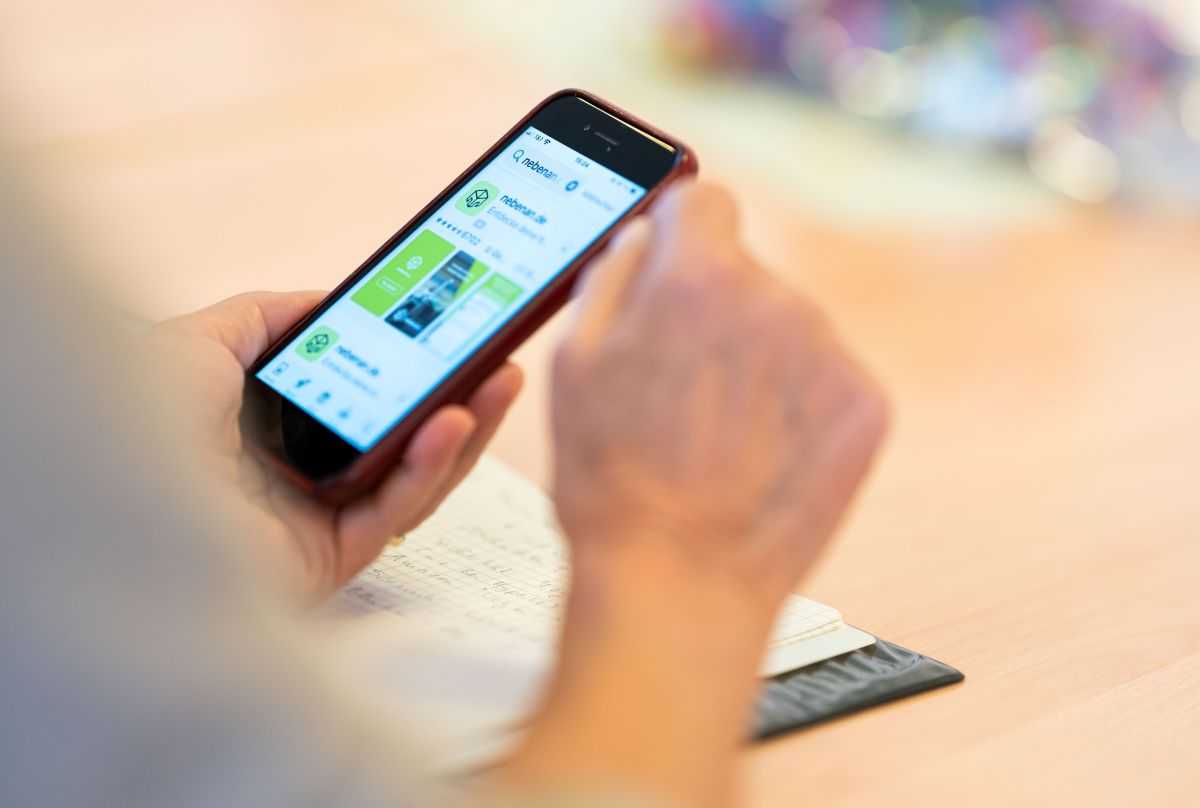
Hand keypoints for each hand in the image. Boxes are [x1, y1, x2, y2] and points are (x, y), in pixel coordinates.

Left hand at [150, 291, 522, 599]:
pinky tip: (454, 425)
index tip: (452, 333)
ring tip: (502, 381)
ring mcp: (315, 520)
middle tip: (501, 359)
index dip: (410, 368)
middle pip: (400, 439)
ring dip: (463, 431)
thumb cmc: (134, 419)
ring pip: (411, 479)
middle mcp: (296, 475)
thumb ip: (265, 316)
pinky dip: (427, 470)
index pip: (361, 399)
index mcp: (269, 428)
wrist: (104, 494)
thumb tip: (327, 300)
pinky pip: (391, 514)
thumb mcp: (199, 341)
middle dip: (459, 399)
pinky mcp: (327, 560)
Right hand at [501, 182, 887, 805]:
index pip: (704, 200)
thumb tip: (644, 233)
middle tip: (678, 387)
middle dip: (713, 310)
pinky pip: (825, 379)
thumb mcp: (572, 360)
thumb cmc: (612, 479)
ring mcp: (830, 353)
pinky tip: (758, 457)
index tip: (671, 268)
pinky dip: (796, 406)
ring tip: (716, 437)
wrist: (680, 583)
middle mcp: (777, 297)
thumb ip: (610, 273)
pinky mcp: (865, 405)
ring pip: (787, 327)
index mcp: (699, 274)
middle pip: (746, 273)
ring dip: (756, 360)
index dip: (678, 235)